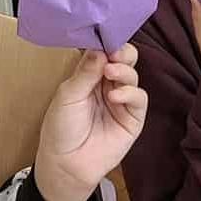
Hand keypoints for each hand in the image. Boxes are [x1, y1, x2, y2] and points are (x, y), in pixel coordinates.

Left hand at [34, 44, 146, 200]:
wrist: (66, 165)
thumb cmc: (61, 128)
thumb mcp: (68, 94)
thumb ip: (86, 72)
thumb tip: (100, 48)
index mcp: (90, 75)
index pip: (104, 52)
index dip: (107, 43)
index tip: (106, 36)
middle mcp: (107, 85)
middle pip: (124, 60)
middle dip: (122, 52)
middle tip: (115, 52)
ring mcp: (121, 101)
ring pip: (133, 76)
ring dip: (124, 71)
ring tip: (110, 74)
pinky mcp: (133, 119)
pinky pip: (139, 99)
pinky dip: (130, 93)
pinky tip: (115, 95)